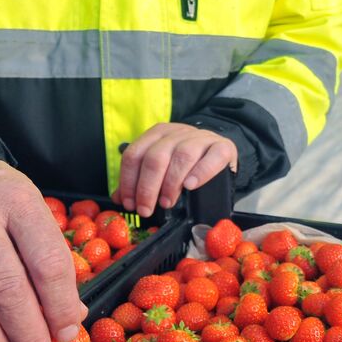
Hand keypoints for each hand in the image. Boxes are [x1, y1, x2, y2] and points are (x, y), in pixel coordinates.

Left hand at [114, 123, 237, 216]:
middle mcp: (177, 132)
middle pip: (155, 157)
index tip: (130, 204)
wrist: (219, 151)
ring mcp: (201, 138)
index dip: (128, 181)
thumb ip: (139, 180)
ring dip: (171, 183)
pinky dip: (200, 172)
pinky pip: (212, 157)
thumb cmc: (188, 163)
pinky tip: (191, 186)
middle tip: (146, 209)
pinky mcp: (222, 147)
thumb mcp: (161, 168)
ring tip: (167, 202)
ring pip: (182, 156)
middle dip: (147, 187)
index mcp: (157, 134)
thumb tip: (119, 198)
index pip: (134, 154)